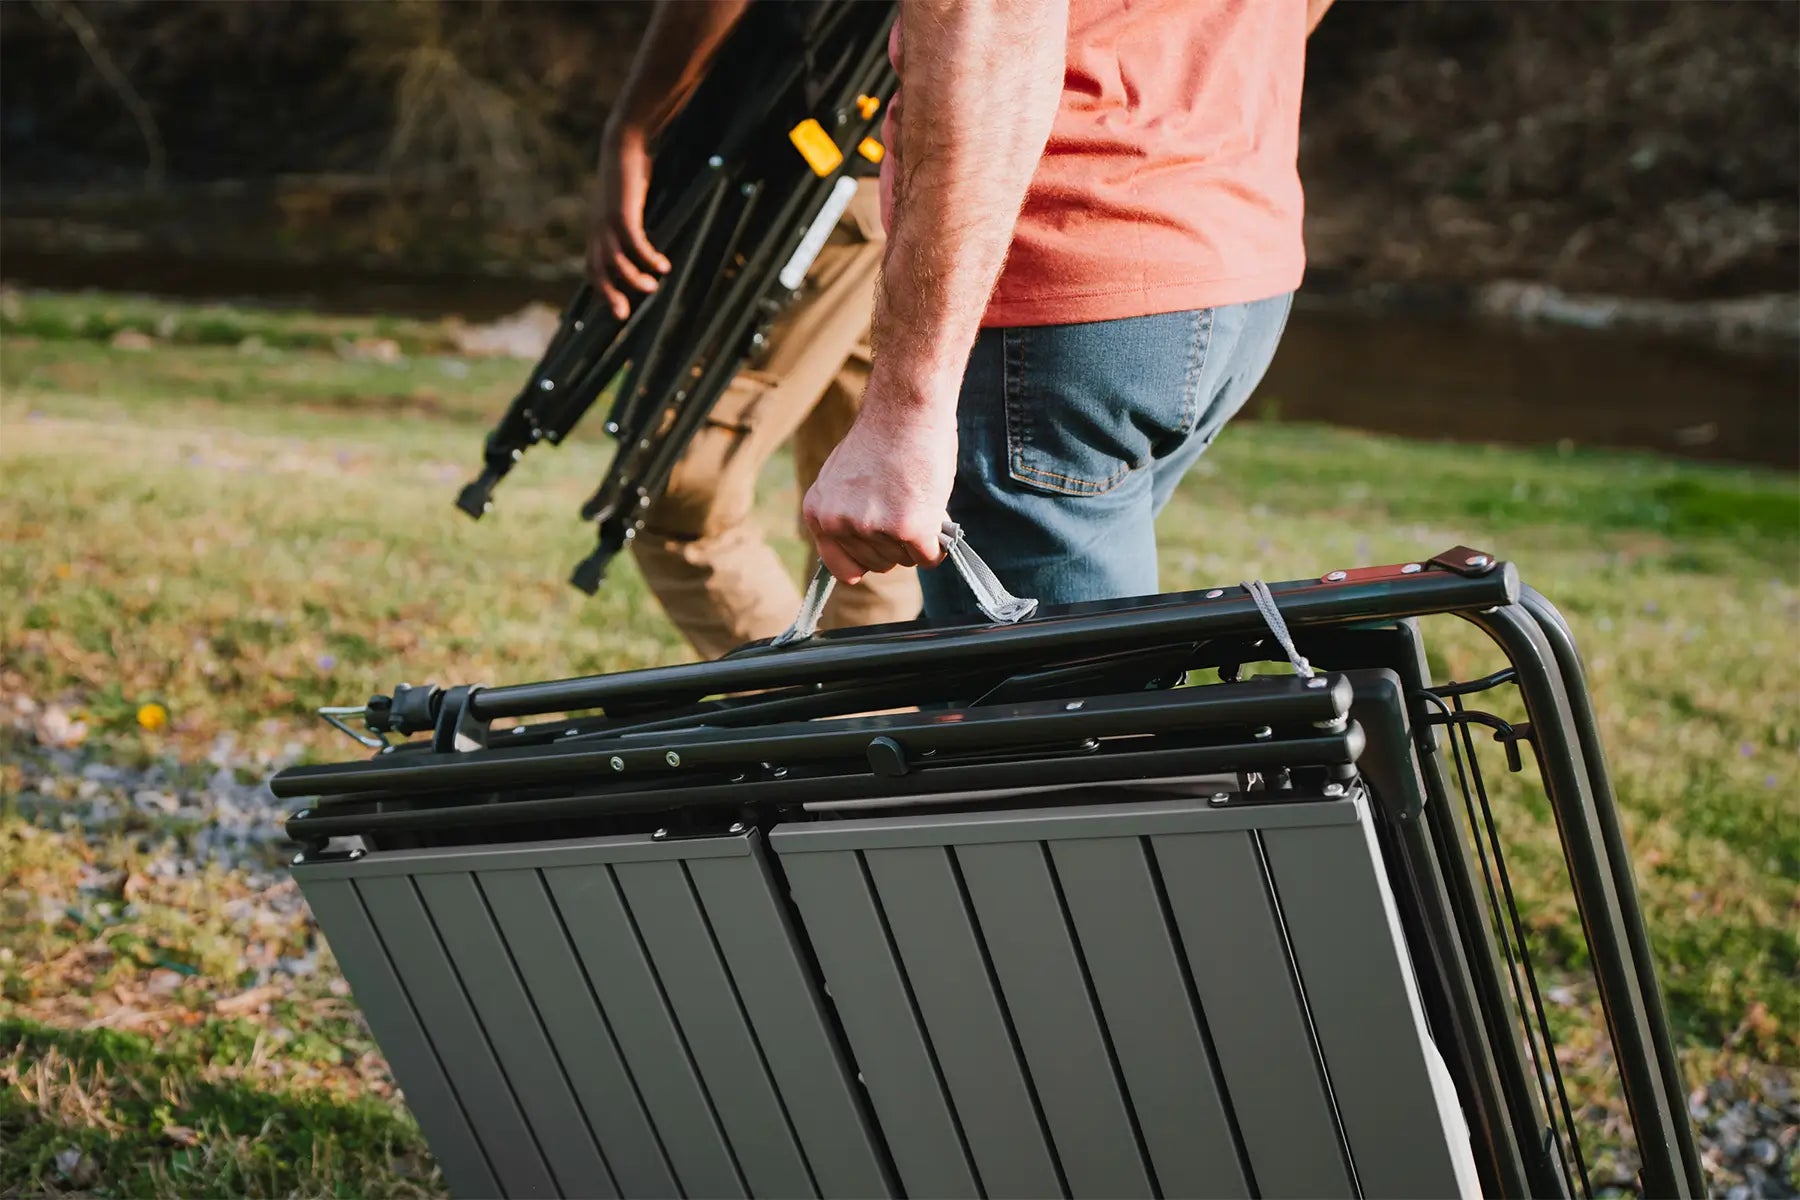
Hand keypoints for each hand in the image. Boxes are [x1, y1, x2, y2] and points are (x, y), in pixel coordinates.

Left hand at [587, 124, 670, 318]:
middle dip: (608, 295)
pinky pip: (635, 245)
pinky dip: (649, 258)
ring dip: (634, 279)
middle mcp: (597, 229)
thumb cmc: (627, 173)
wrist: (622, 145)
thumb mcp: (624, 203)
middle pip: (596, 270)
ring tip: (653, 288)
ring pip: (615, 262)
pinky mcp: (623, 214)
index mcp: (596, 229)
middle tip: (623, 315)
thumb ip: (627, 222)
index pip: (591, 266)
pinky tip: (664, 265)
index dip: (600, 288)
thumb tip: (639, 239)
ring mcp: (608, 222)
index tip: (616, 305)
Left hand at [803, 390, 956, 584]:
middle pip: (879, 565)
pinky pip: (929, 556)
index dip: (865, 562)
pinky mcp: (908, 527)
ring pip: (906, 559)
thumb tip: (861, 549)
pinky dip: (938, 542)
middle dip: (896, 543)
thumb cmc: (882, 437)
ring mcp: (873, 527)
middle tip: (905, 504)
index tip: (879, 553)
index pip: (840, 568)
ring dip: (918, 537)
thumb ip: (845, 513)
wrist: (905, 408)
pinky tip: (935, 513)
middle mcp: (840, 523)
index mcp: (819, 512)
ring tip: (917, 497)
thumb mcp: (843, 478)